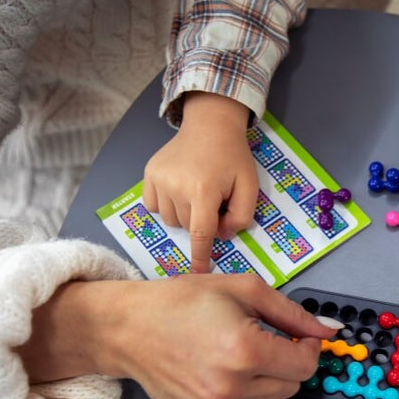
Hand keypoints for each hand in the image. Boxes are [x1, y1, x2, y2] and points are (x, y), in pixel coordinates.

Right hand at [18, 274, 340, 398]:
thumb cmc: (182, 303)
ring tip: (239, 360)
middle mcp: (230, 387)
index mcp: (244, 350)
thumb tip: (330, 331)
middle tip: (260, 342)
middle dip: (285, 363)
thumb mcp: (243, 290)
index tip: (296, 337)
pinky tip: (219, 376)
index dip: (307, 348)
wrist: (127, 329)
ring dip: (268, 383)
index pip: (305, 366)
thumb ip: (292, 313)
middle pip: (292, 387)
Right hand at [143, 92, 257, 272]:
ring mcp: (159, 179)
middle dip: (200, 222)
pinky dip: (166, 205)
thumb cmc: (233, 157)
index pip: (200, 234)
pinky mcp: (149, 173)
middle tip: (213, 200)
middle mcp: (176, 186)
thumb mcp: (250, 187)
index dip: (200, 256)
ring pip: (169, 219)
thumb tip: (221, 235)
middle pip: (186, 226)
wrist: (210, 125)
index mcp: (203, 191)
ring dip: (183, 214)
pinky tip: (179, 190)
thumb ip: (241, 217)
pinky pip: (153, 206)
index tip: (198, 273)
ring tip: (197, 192)